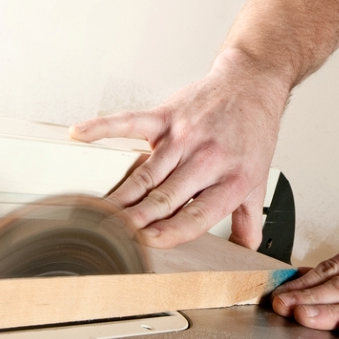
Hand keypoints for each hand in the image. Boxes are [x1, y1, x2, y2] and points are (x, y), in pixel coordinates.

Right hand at [68, 50, 288, 248]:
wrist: (251, 85)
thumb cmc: (252, 132)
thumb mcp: (258, 180)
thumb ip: (248, 219)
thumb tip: (245, 252)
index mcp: (232, 180)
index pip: (198, 214)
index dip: (172, 231)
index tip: (148, 242)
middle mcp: (207, 159)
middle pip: (166, 196)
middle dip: (137, 219)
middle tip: (113, 235)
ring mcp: (185, 136)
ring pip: (147, 172)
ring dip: (122, 194)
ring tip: (99, 212)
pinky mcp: (168, 115)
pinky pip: (131, 121)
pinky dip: (103, 127)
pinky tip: (80, 135)